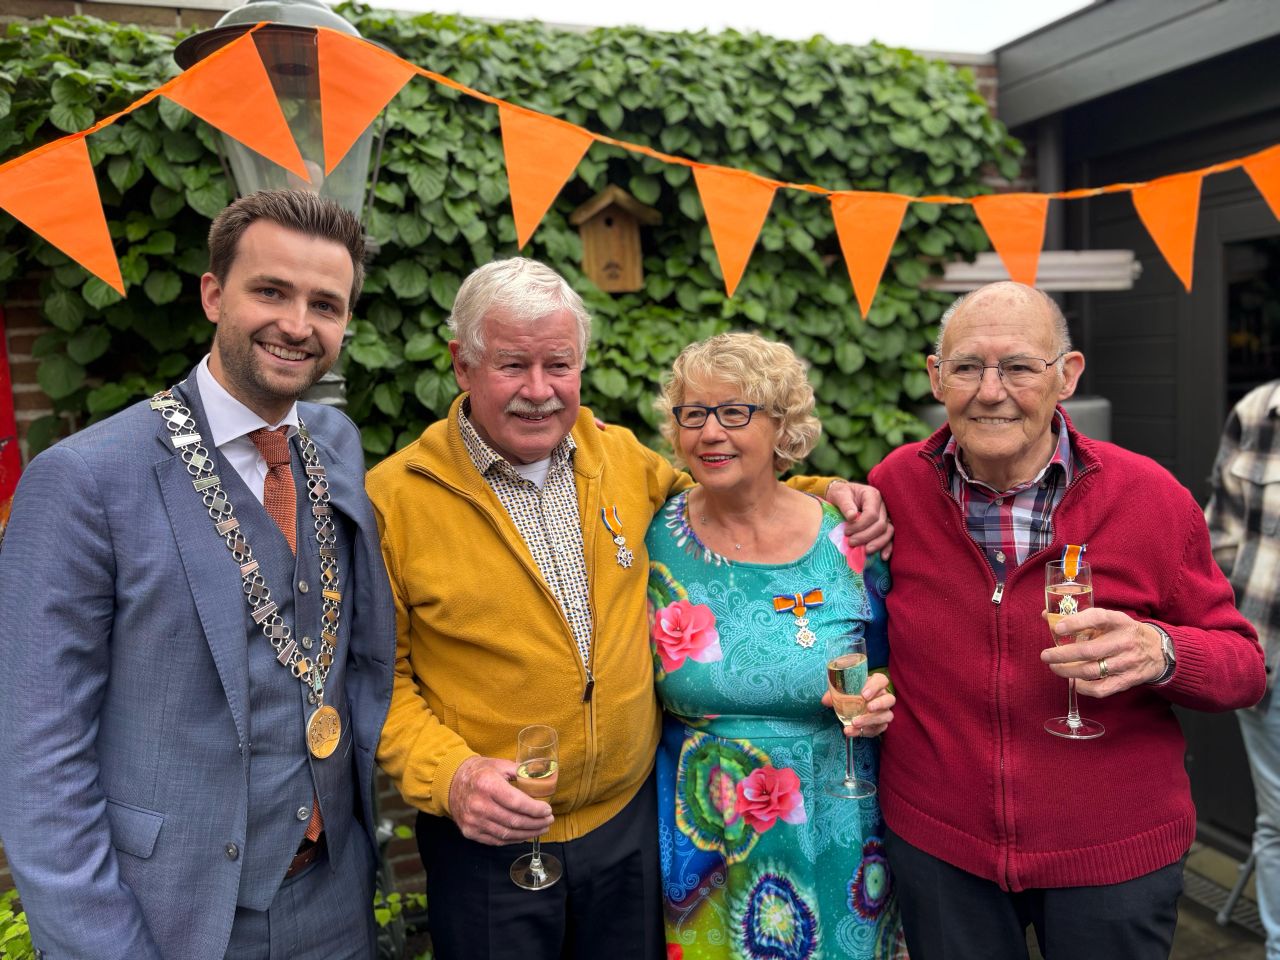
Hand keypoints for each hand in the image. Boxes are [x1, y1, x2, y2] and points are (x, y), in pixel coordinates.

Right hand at [447, 755, 554, 845]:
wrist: (451, 783)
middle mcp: (479, 805)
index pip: (517, 802)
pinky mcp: (470, 832)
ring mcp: (473, 821)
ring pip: (507, 834)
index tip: (548, 810)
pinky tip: (524, 834)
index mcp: (487, 784)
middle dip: (536, 823)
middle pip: (514, 821)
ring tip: (541, 829)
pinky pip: (496, 840)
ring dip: (528, 833)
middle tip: (549, 820)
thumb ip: (521, 772)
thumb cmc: (480, 772)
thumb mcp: (500, 765)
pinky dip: (513, 840)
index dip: (535, 809)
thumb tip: (543, 779)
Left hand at [822, 671, 895, 736]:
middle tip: (867, 708)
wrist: (852, 708)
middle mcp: (883, 697)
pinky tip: (852, 732)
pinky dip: (865, 731)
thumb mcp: (841, 691)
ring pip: (886, 716)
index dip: (875, 686)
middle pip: (889, 699)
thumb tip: (825, 701)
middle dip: (879, 704)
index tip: (864, 694)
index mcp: (875, 684)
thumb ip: (834, 694)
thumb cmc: (850, 694)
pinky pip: (877, 729)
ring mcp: (884, 712)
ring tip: (855, 723)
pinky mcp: (881, 725)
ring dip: (870, 720)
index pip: (882, 680)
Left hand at [827, 480, 893, 558]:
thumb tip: (852, 517)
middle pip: (880, 525)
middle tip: (851, 543)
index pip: (872, 514)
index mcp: (872, 495)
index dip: (860, 526)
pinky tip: (883, 557)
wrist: (842, 496)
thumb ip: (845, 504)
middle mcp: (882, 506)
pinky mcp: (884, 526)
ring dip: (877, 543)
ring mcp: (885, 516)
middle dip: (866, 536)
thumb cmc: (840, 494)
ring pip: (888, 532)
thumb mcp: (839, 494)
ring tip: (864, 551)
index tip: (846, 532)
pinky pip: (889, 537)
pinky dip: (887, 547)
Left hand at [1040, 608, 1167, 696]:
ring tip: (1054, 667)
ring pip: (1092, 671)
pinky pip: (1102, 688)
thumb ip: (1079, 618)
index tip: (1057, 628)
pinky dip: (1084, 688)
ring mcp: (1127, 662)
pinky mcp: (1128, 680)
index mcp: (1119, 621)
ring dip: (1068, 671)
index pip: (1097, 618)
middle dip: (1062, 654)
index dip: (1076, 622)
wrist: (1159, 650)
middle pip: (1089, 651)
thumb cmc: (1124, 632)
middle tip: (1045, 656)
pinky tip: (1074, 682)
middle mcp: (1124, 641)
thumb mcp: (1108, 620)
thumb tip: (1046, 616)